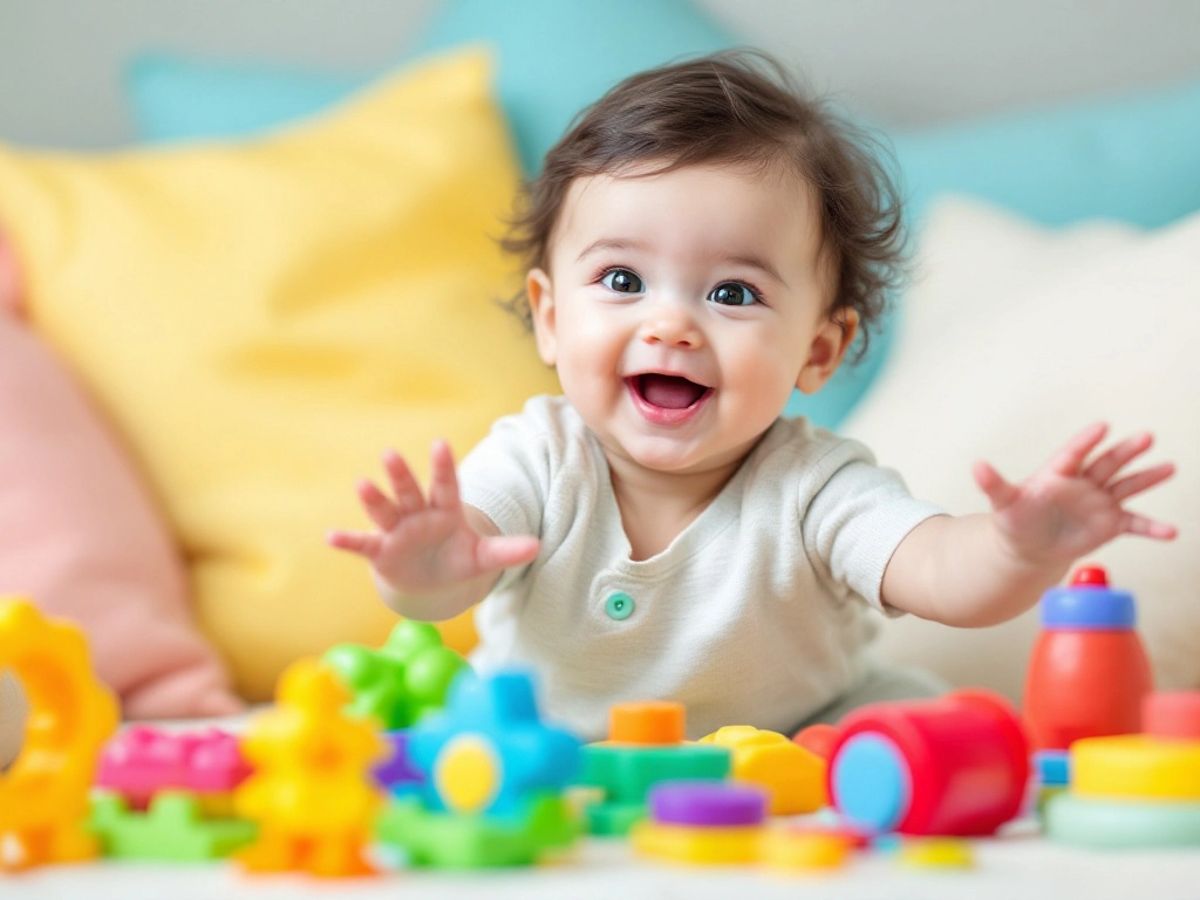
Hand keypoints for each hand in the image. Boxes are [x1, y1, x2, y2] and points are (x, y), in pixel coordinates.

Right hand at [327, 441, 539, 595]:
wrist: (429, 579)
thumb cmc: (455, 559)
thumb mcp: (482, 558)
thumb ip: (506, 550)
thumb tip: (538, 547)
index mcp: (445, 509)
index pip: (446, 485)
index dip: (443, 466)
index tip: (440, 444)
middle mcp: (418, 513)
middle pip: (410, 491)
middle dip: (401, 475)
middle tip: (390, 454)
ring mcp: (397, 530)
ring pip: (385, 511)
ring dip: (374, 499)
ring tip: (361, 484)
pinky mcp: (380, 551)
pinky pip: (363, 543)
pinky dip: (347, 541)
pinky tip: (330, 537)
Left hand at [973, 422, 1176, 566]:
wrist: (1029, 547)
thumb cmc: (1016, 519)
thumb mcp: (1003, 503)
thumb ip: (995, 484)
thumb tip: (976, 465)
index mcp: (1058, 472)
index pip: (1074, 453)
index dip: (1086, 440)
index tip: (1102, 426)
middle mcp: (1083, 482)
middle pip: (1107, 462)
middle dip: (1126, 451)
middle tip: (1146, 436)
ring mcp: (1100, 501)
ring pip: (1127, 485)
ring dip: (1147, 477)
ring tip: (1169, 468)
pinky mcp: (1110, 523)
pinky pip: (1135, 523)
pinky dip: (1152, 527)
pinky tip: (1171, 531)